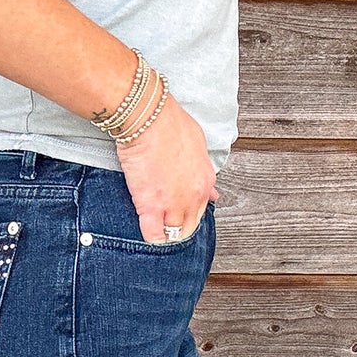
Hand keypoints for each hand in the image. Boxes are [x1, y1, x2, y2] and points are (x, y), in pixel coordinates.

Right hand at [114, 90, 218, 242]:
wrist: (148, 118)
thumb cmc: (169, 124)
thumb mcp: (197, 144)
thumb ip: (203, 169)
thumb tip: (211, 189)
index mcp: (205, 180)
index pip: (202, 209)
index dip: (187, 213)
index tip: (178, 214)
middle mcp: (194, 196)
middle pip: (190, 227)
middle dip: (178, 229)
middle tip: (164, 226)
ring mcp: (174, 204)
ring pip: (174, 235)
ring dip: (165, 236)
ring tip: (155, 232)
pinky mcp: (152, 207)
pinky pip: (154, 236)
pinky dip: (151, 239)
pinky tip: (146, 233)